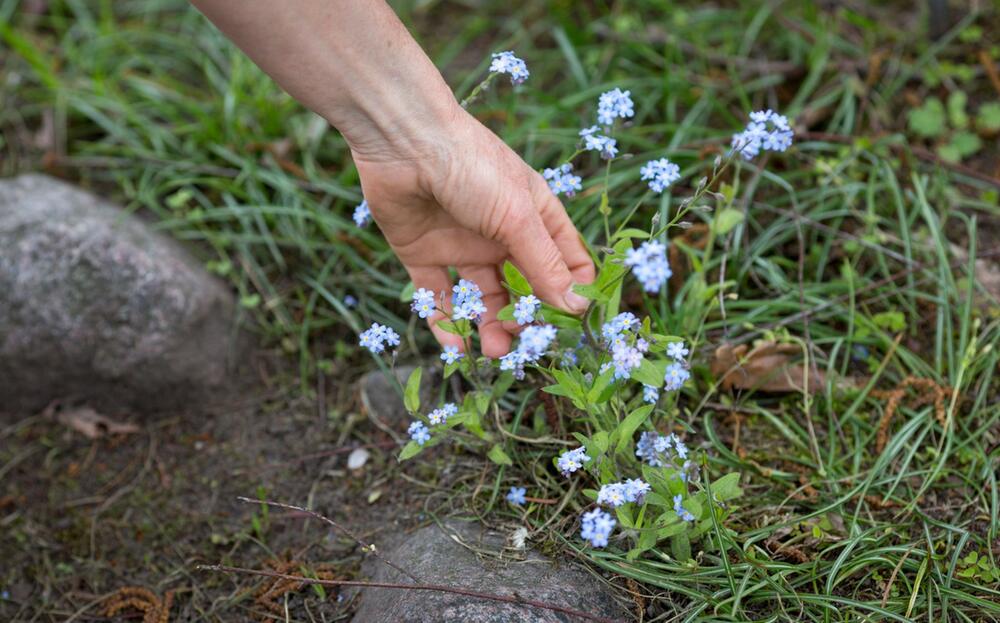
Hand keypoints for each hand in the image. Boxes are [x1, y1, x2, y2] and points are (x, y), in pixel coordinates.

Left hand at [353, 107, 594, 357]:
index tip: (573, 327)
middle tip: (523, 344)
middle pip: (523, 287)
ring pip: (482, 298)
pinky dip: (446, 323)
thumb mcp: (518, 217)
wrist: (401, 140)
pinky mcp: (423, 255)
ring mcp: (462, 244)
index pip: (567, 262)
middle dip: (526, 318)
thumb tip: (578, 309)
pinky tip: (456, 346)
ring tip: (494, 352)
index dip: (572, 293)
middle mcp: (500, 233)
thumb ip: (546, 265)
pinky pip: (439, 296)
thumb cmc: (472, 166)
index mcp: (534, 215)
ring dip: (490, 327)